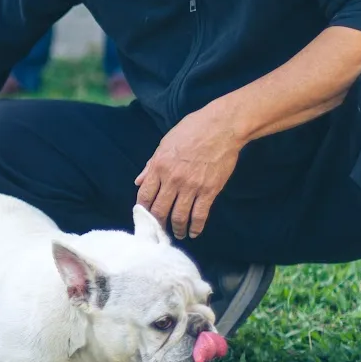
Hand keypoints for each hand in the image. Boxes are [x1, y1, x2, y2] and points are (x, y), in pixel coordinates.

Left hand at [135, 105, 244, 238]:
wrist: (222, 127)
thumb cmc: (192, 130)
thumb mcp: (165, 143)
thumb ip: (151, 164)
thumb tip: (138, 181)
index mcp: (159, 166)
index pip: (144, 195)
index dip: (143, 209)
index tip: (144, 216)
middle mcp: (172, 179)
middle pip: (160, 210)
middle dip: (158, 223)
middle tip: (159, 230)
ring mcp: (191, 186)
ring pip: (179, 216)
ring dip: (176, 229)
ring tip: (177, 234)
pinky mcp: (209, 191)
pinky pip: (199, 214)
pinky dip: (196, 227)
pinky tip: (194, 232)